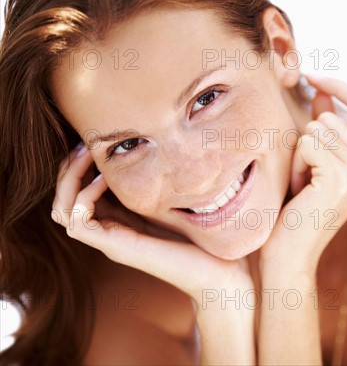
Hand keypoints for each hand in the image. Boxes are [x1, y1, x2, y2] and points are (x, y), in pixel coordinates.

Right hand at [51, 145, 254, 301]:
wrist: (216, 272)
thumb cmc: (200, 237)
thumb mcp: (172, 201)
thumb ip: (156, 185)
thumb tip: (153, 150)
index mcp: (119, 221)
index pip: (77, 194)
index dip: (77, 167)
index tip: (91, 143)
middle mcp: (109, 232)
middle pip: (62, 201)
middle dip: (68, 169)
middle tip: (84, 145)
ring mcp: (111, 242)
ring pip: (62, 211)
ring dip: (69, 179)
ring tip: (87, 156)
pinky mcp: (118, 248)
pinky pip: (79, 223)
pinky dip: (84, 197)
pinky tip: (103, 180)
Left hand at [259, 75, 346, 273]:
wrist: (289, 253)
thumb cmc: (299, 208)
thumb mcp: (316, 163)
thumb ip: (325, 128)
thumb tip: (322, 93)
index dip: (341, 88)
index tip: (314, 76)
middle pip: (332, 118)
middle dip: (308, 142)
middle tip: (307, 179)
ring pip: (316, 129)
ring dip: (300, 155)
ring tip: (303, 186)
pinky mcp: (341, 176)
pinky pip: (307, 143)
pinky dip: (295, 163)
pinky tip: (298, 190)